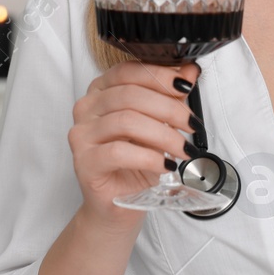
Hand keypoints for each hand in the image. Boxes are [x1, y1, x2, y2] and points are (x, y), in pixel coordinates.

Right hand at [68, 60, 200, 231]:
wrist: (118, 204)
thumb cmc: (136, 162)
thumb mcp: (158, 124)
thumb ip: (170, 96)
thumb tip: (190, 71)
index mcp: (101, 91)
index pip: (127, 71)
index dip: (159, 75)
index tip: (186, 87)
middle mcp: (86, 108)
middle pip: (129, 95)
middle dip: (168, 108)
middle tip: (191, 124)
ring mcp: (81, 135)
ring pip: (126, 121)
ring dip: (163, 134)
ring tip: (183, 148)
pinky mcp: (84, 162)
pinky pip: (119, 152)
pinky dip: (149, 157)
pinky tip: (165, 165)